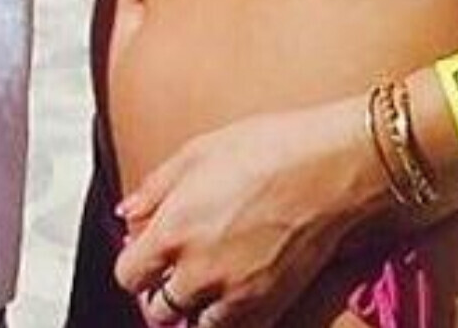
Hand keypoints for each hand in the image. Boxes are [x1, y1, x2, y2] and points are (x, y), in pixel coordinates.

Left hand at [114, 100, 387, 325]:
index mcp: (173, 230)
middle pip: (157, 308)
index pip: (128, 275)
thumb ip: (157, 186)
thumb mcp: (202, 150)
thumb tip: (127, 212)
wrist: (330, 165)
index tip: (151, 250)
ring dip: (195, 307)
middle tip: (181, 266)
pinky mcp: (267, 308)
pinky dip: (228, 317)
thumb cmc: (269, 146)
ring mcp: (232, 295)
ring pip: (193, 326)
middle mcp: (196, 271)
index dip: (137, 262)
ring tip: (211, 279)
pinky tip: (238, 288)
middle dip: (163, 289)